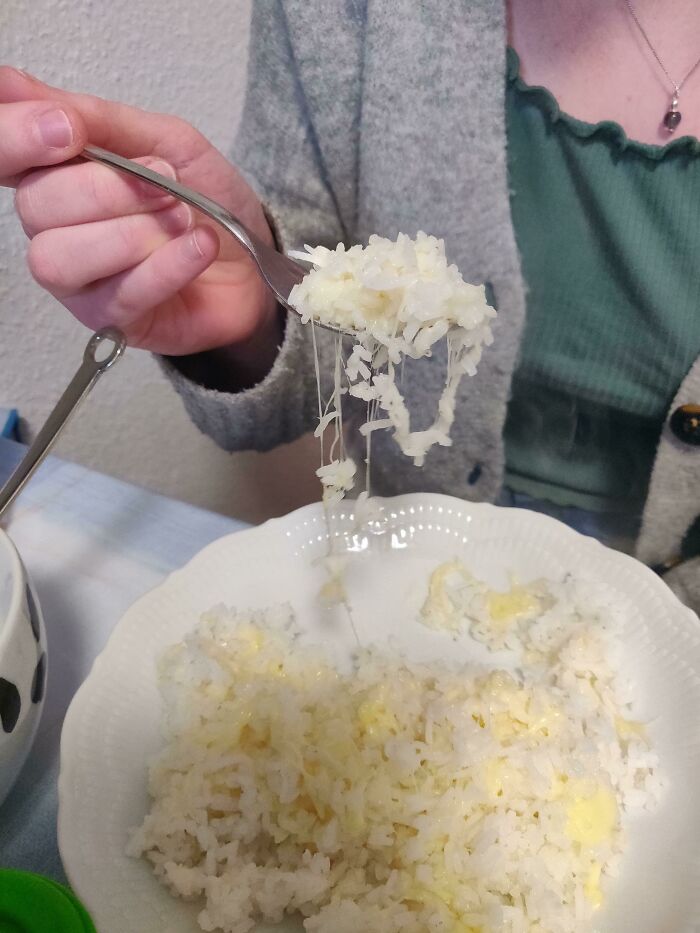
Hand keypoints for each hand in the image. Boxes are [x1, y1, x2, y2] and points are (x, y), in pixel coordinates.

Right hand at [1, 66, 280, 370]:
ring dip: (131, 233)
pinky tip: (199, 247)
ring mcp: (77, 282)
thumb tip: (12, 82)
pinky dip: (167, 265)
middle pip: (37, 207)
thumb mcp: (164, 141)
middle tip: (167, 183)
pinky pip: (120, 293)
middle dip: (109, 189)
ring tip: (183, 219)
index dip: (18, 138)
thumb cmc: (206, 203)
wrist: (254, 262)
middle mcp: (52, 230)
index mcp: (55, 177)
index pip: (3, 157)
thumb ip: (96, 118)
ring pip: (60, 258)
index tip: (68, 130)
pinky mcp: (110, 321)